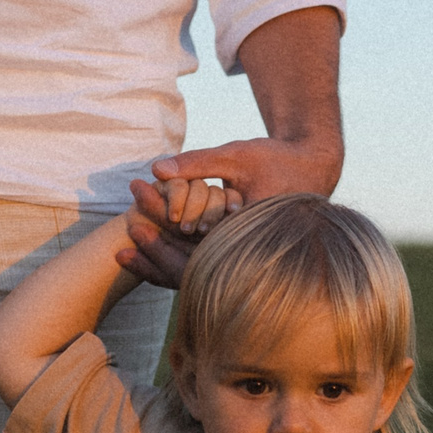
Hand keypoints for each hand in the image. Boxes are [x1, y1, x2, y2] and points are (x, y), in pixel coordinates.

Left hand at [120, 137, 335, 285]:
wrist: (311, 170)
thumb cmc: (274, 159)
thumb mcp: (236, 155)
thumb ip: (197, 162)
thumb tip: (155, 168)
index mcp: (248, 235)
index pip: (196, 248)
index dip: (161, 239)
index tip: (133, 222)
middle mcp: (247, 256)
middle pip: (192, 269)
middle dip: (154, 255)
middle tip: (121, 243)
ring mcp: (243, 264)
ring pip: (194, 277)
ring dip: (158, 267)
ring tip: (122, 254)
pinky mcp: (237, 262)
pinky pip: (200, 273)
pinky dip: (171, 266)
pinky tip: (143, 257)